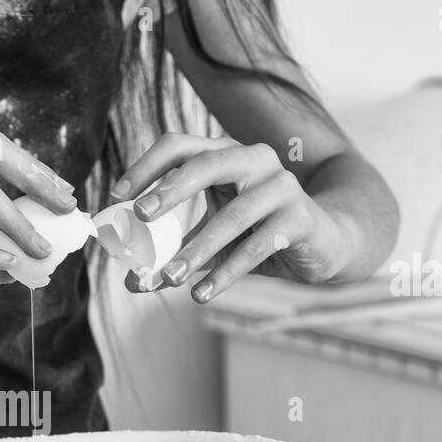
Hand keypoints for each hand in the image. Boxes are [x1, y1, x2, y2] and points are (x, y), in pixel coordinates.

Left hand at [110, 134, 353, 301]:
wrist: (324, 244)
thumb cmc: (259, 235)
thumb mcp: (213, 241)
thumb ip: (175, 254)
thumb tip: (130, 282)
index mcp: (225, 155)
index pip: (179, 146)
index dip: (145, 167)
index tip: (117, 198)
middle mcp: (254, 160)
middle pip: (207, 162)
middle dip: (170, 189)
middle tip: (140, 215)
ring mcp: (281, 186)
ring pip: (233, 215)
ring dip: (197, 249)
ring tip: (168, 278)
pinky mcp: (301, 218)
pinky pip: (259, 245)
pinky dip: (227, 272)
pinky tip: (202, 294)